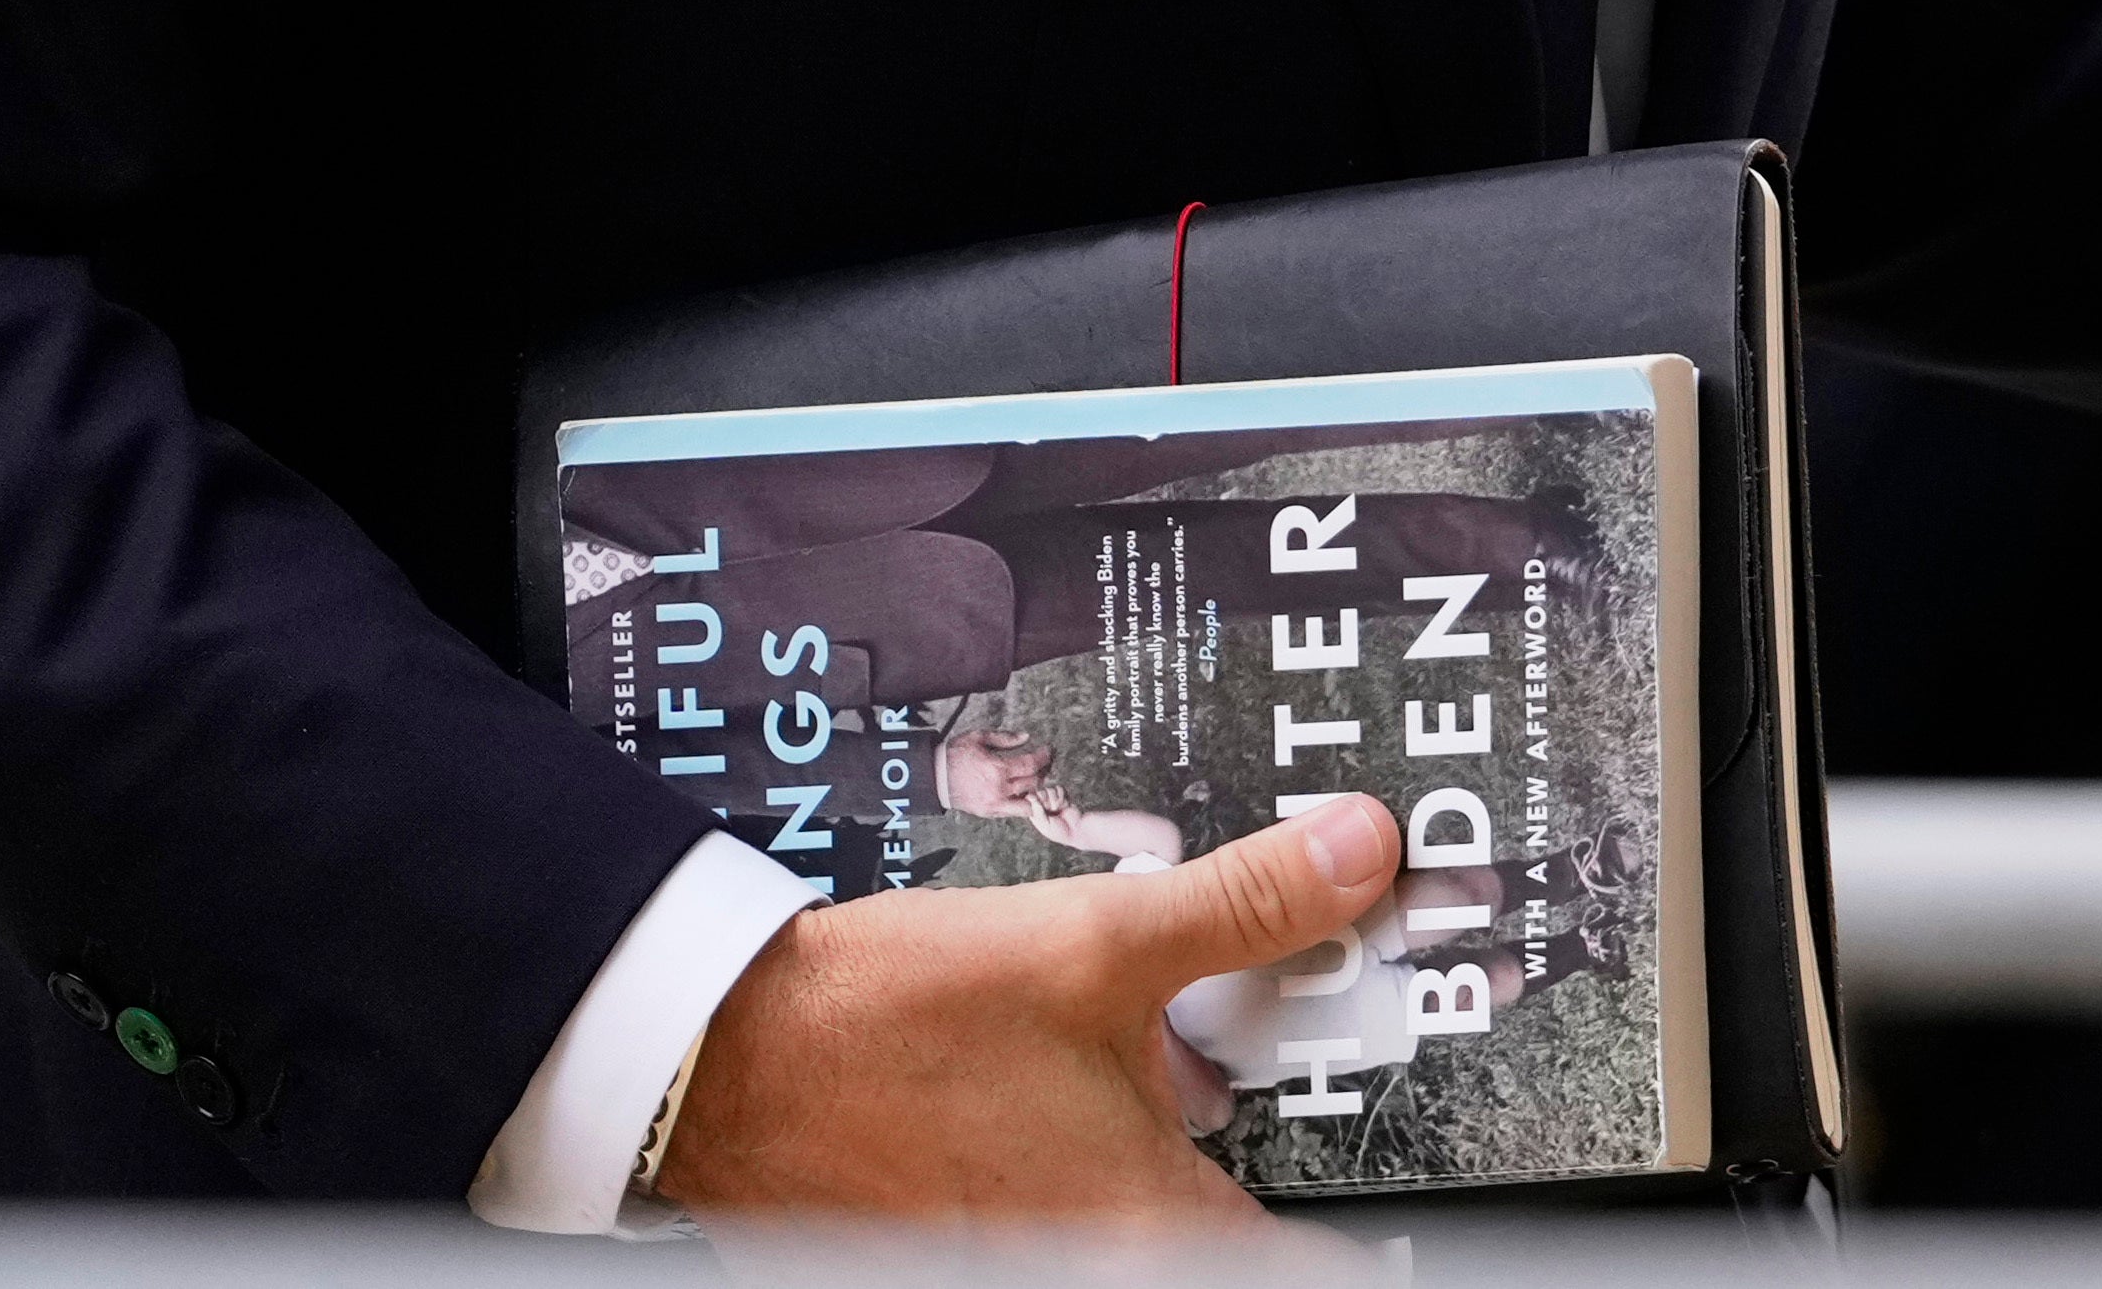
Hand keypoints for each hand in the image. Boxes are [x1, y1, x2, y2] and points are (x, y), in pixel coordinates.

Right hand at [659, 792, 1400, 1235]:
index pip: (1288, 1263)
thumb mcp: (1097, 939)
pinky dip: (1071, 1154)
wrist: (722, 1063)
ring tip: (1116, 1067)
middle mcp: (1077, 1263)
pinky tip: (1040, 1085)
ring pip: (1125, 1215)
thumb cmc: (888, 1023)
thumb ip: (1244, 905)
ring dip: (1147, 1145)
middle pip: (1207, 1232)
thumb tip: (1356, 853)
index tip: (1378, 1222)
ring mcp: (1005, 1260)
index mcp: (1139, 1222)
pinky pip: (1048, 1209)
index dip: (1345, 1242)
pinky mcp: (950, 1244)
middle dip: (1227, 1153)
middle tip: (1221, 1072)